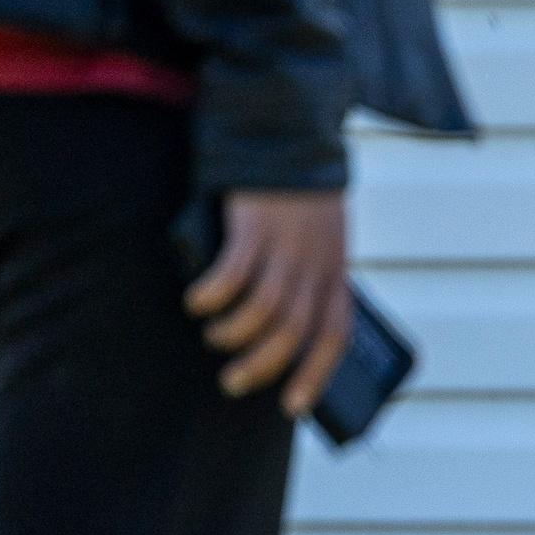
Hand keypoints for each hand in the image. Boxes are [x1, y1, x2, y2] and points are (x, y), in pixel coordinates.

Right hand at [183, 190, 351, 417]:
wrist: (288, 128)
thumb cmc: (293, 195)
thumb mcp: (315, 238)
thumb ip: (301, 277)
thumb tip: (269, 329)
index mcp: (337, 272)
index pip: (335, 335)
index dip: (315, 374)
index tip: (292, 407)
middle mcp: (318, 262)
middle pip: (296, 331)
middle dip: (264, 366)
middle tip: (234, 382)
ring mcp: (289, 243)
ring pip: (266, 309)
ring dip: (235, 334)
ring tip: (214, 338)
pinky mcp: (256, 221)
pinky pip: (235, 272)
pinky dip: (215, 294)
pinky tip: (198, 303)